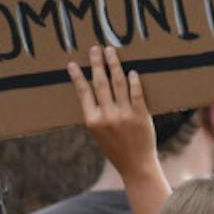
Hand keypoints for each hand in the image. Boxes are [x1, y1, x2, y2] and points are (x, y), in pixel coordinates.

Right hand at [69, 45, 157, 178]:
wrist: (136, 165)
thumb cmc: (115, 149)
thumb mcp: (98, 134)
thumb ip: (95, 115)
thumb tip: (92, 91)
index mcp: (92, 121)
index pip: (83, 93)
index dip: (78, 76)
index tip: (72, 63)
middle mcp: (107, 116)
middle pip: (100, 83)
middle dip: (97, 63)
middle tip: (95, 48)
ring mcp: (124, 115)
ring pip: (118, 84)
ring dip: (114, 65)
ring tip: (111, 52)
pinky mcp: (140, 115)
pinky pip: (136, 93)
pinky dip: (133, 81)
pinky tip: (131, 71)